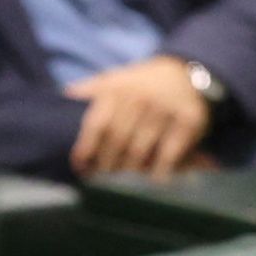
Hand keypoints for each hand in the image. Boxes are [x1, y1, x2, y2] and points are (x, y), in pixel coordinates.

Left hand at [62, 54, 216, 178]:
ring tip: (122, 181)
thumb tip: (67, 95)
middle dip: (106, 165)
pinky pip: (167, 155)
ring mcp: (165, 110)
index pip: (96, 125)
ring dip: (128, 171)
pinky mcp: (188, 122)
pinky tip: (152, 179)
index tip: (80, 167)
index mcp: (119, 89)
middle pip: (116, 143)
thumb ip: (93, 89)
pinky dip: (158, 172)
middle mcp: (141, 98)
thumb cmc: (143, 84)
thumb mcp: (118, 78)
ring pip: (138, 152)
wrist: (188, 74)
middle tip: (102, 177)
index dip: (85, 149)